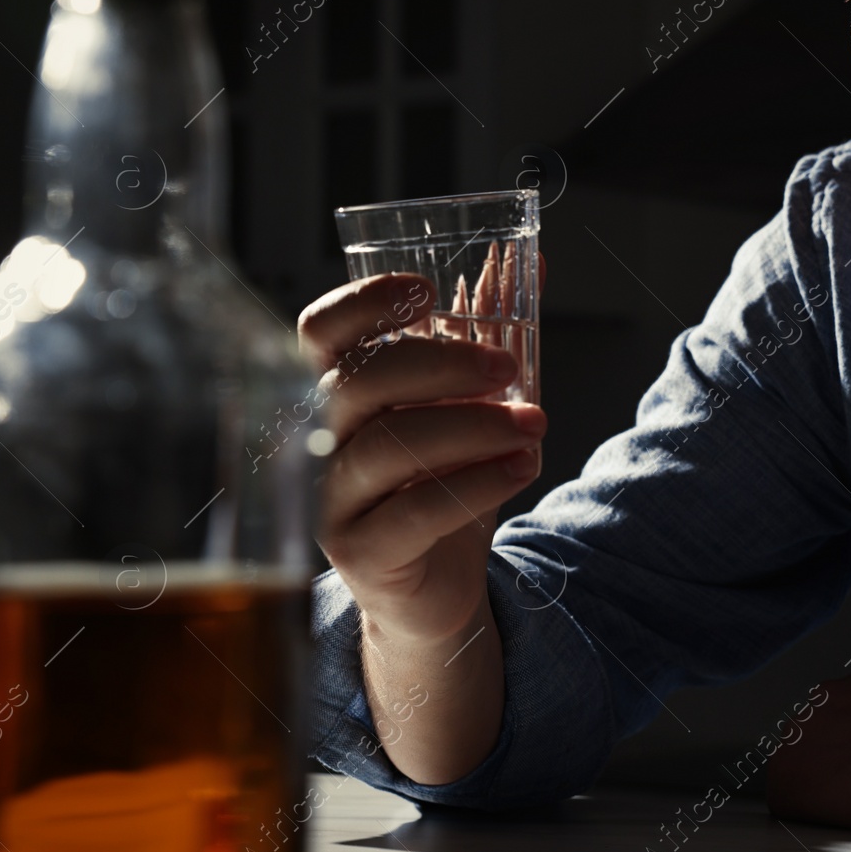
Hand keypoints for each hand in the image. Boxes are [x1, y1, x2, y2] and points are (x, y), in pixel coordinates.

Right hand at [297, 262, 546, 647]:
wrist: (437, 588)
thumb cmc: (441, 485)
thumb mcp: (468, 405)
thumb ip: (487, 336)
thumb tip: (526, 263)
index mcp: (332, 393)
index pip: (319, 331)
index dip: (365, 303)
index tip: (429, 293)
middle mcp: (316, 442)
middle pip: (361, 381)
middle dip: (444, 364)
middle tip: (509, 368)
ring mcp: (329, 500)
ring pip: (389, 446)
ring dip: (474, 427)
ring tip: (535, 424)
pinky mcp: (359, 554)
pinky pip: (415, 511)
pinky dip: (479, 482)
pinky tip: (521, 467)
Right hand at [766, 658, 850, 836]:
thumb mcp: (841, 821)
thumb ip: (819, 796)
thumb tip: (836, 787)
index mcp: (782, 771)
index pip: (793, 774)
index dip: (823, 779)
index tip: (845, 785)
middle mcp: (795, 727)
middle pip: (813, 735)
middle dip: (836, 744)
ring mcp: (829, 694)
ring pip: (841, 705)